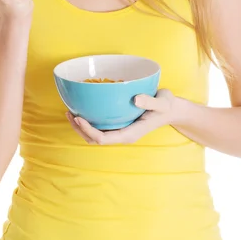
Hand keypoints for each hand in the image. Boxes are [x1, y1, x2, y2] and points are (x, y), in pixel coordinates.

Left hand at [66, 88, 188, 144]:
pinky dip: (89, 122)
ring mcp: (121, 131)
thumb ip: (150, 102)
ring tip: (71, 112)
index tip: (78, 117)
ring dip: (81, 127)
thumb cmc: (166, 105)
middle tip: (69, 113)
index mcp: (130, 134)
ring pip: (96, 136)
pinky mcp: (120, 124)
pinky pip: (100, 128)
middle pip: (95, 140)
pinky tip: (84, 110)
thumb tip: (135, 99)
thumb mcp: (162, 102)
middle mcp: (123, 135)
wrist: (171, 109)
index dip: (88, 130)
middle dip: (80, 129)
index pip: (104, 139)